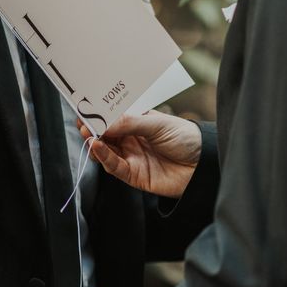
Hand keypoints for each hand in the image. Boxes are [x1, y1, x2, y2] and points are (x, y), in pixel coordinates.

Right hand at [80, 111, 201, 197]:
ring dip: (95, 144)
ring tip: (88, 135)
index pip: (112, 118)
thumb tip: (104, 122)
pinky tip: (97, 147)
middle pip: (104, 136)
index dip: (98, 115)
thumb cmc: (186, 138)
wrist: (203, 164)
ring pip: (105, 152)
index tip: (85, 110)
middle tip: (83, 124)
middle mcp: (131, 140)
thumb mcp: (158, 124)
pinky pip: (114, 167)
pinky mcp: (134, 176)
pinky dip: (104, 157)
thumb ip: (130, 123)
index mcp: (137, 123)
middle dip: (91, 130)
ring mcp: (131, 158)